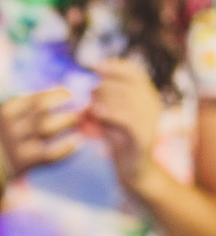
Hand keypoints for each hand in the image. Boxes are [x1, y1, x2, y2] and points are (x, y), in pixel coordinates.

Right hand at [0, 88, 81, 177]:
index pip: (34, 98)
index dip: (54, 94)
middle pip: (41, 110)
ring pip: (46, 128)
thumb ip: (27, 108)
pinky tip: (77, 143)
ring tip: (78, 120)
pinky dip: (65, 149)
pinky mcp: (24, 162)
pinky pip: (49, 154)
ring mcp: (17, 143)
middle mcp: (10, 124)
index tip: (69, 92)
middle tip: (81, 105)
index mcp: (5, 110)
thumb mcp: (6, 118)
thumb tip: (59, 95)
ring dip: (65, 122)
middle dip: (62, 106)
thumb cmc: (1, 138)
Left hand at [89, 60, 161, 192]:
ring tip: (92, 109)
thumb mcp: (109, 112)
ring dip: (103, 100)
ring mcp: (150, 121)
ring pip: (125, 99)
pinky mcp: (144, 137)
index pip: (134, 71)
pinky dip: (110, 113)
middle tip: (90, 97)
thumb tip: (84, 79)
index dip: (115, 66)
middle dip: (102, 88)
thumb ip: (101, 96)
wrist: (134, 169)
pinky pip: (127, 119)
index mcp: (146, 95)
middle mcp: (152, 105)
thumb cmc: (118, 137)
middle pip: (124, 84)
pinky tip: (96, 113)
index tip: (95, 66)